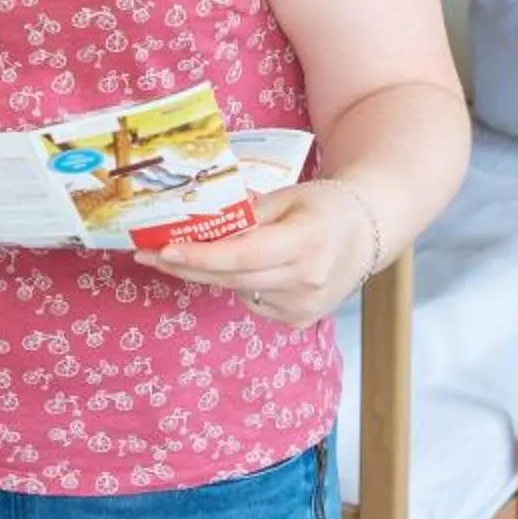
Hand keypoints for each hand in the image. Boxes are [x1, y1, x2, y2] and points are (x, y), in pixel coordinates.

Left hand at [133, 180, 374, 329]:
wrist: (367, 234)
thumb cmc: (324, 207)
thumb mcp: (287, 197)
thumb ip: (246, 216)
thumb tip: (198, 228)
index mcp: (306, 242)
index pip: (243, 255)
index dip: (201, 255)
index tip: (164, 251)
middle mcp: (307, 280)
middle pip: (232, 279)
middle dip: (188, 267)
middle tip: (151, 256)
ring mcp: (304, 306)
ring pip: (238, 291)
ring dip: (213, 274)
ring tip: (198, 254)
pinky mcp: (299, 321)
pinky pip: (253, 302)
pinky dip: (242, 285)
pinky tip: (256, 268)